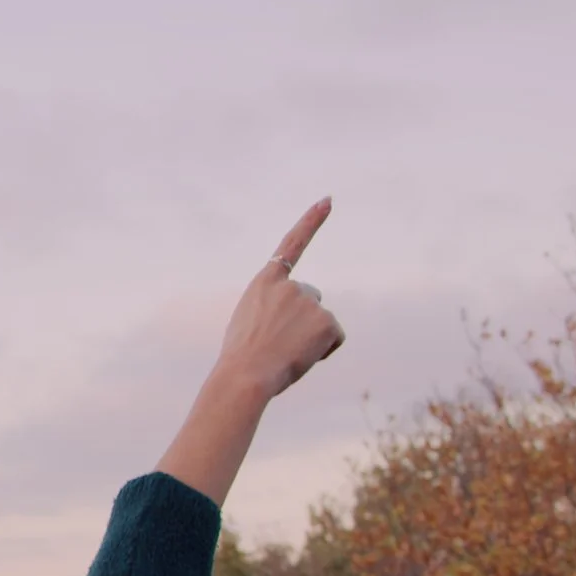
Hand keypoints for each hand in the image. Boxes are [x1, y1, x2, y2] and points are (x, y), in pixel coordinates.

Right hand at [214, 197, 345, 401]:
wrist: (245, 375)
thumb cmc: (241, 357)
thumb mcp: (248, 321)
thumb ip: (272, 308)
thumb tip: (299, 322)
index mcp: (265, 282)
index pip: (292, 244)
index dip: (311, 221)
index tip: (328, 200)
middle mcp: (290, 285)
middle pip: (310, 299)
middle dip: (302, 319)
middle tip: (278, 342)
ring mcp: (310, 301)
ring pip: (320, 322)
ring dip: (310, 338)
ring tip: (285, 353)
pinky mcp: (327, 321)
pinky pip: (334, 337)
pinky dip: (324, 350)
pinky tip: (302, 356)